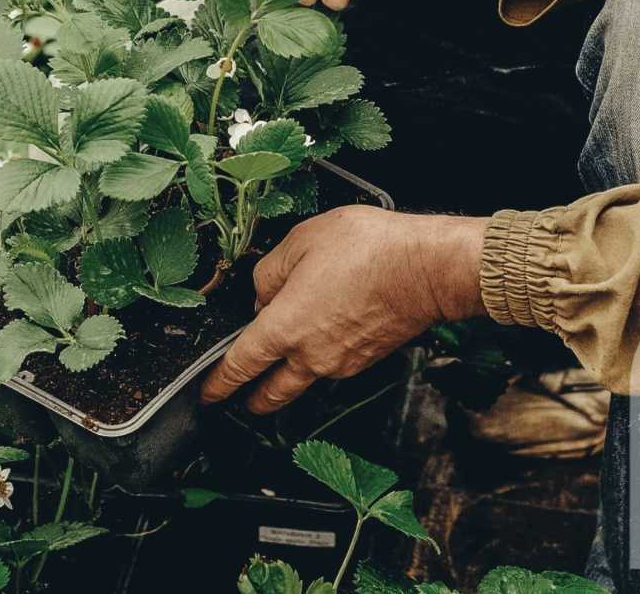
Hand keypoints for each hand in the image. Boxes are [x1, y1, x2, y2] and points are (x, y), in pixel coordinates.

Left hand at [200, 207, 487, 413]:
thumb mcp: (302, 240)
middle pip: (272, 393)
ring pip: (303, 381)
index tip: (208, 392)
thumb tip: (262, 293)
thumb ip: (270, 270)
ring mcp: (341, 362)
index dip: (219, 383)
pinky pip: (332, 367)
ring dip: (288, 378)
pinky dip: (320, 360)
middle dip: (253, 399)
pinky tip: (324, 336)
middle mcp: (310, 355)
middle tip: (241, 399)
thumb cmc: (370, 249)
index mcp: (284, 327)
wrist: (430, 268)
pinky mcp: (366, 359)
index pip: (240, 366)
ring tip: (281, 365)